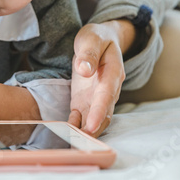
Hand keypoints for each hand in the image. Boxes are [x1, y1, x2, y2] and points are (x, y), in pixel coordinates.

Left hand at [68, 20, 129, 136]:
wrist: (101, 40)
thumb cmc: (97, 38)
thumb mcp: (91, 38)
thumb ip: (88, 53)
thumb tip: (84, 69)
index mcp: (113, 72)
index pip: (106, 95)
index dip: (99, 112)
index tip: (92, 126)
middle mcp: (108, 89)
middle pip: (104, 113)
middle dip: (94, 129)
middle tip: (79, 142)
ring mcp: (97, 96)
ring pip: (95, 119)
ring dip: (85, 131)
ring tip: (72, 142)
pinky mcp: (86, 99)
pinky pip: (82, 116)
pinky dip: (76, 125)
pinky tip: (67, 131)